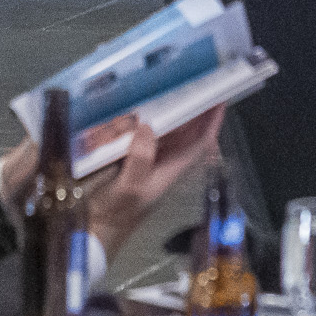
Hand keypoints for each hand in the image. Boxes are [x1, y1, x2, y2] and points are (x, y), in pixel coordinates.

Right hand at [88, 105, 227, 254]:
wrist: (96, 229)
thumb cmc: (118, 212)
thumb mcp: (130, 187)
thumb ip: (139, 158)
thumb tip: (145, 125)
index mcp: (171, 170)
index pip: (199, 144)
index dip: (211, 124)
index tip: (219, 101)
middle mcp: (163, 162)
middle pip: (185, 133)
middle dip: (191, 112)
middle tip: (193, 85)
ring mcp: (145, 160)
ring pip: (163, 132)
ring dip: (163, 116)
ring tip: (163, 97)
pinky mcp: (128, 159)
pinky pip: (139, 136)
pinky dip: (137, 124)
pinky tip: (131, 115)